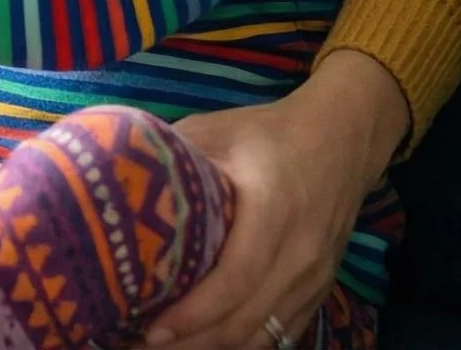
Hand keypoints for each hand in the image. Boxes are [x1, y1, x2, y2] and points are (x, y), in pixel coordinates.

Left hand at [137, 49, 408, 349]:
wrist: (344, 138)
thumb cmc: (270, 133)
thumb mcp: (216, 131)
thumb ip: (173, 159)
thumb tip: (116, 184)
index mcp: (273, 211)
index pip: (235, 280)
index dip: (194, 313)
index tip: (151, 328)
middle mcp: (300, 254)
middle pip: (246, 321)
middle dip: (192, 344)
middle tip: (139, 347)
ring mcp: (315, 278)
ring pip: (264, 336)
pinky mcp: (319, 290)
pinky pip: (280, 333)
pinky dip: (242, 345)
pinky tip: (203, 346)